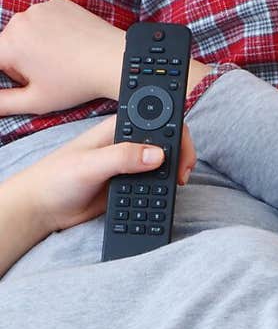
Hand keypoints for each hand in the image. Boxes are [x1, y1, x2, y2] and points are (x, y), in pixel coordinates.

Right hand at [0, 0, 126, 114]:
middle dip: (21, 60)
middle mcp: (20, 20)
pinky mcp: (57, 3)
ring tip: (61, 60)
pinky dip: (51, 30)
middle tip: (49, 74)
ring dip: (35, 44)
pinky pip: (44, 18)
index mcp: (10, 44)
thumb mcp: (36, 100)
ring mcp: (40, 8)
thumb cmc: (76, 84)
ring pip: (26, 30)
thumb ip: (3, 103)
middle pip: (9, 44)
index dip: (9, 74)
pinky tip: (69, 44)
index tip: (28, 79)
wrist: (113, 61)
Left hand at [17, 115, 196, 235]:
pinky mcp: (129, 186)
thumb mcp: (89, 164)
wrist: (43, 208)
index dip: (175, 129)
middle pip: (166, 142)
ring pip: (163, 165)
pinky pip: (154, 186)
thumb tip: (158, 155)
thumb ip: (122, 157)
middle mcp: (126, 145)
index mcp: (117, 129)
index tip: (183, 149)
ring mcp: (129, 166)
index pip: (156, 120)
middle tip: (183, 173)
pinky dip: (162, 191)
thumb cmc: (55, 178)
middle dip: (181, 155)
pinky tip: (160, 198)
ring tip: (176, 186)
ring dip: (173, 175)